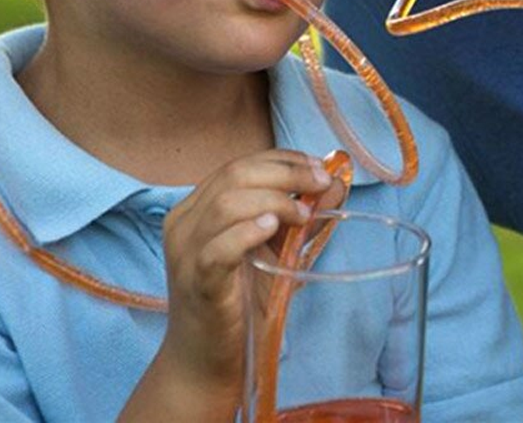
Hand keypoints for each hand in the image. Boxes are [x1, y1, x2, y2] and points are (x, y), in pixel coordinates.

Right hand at [154, 150, 344, 416]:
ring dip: (274, 200)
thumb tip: (337, 181)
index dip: (282, 159)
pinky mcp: (196, 280)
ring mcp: (186, 250)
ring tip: (303, 213)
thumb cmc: (239, 301)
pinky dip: (248, 231)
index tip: (317, 167)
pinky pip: (218, 246)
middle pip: (235, 175)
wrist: (205, 363)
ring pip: (227, 203)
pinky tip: (272, 228)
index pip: (240, 164)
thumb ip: (302, 216)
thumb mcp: (275, 250)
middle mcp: (185, 222)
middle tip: (321, 183)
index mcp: (199, 207)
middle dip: (286, 173)